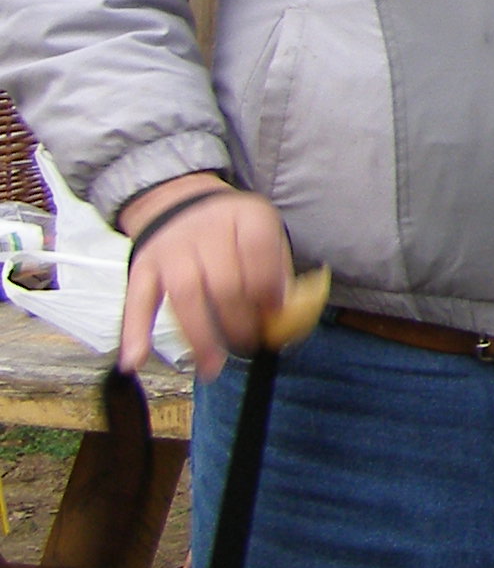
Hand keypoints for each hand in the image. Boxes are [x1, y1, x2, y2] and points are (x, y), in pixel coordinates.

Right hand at [116, 175, 293, 377]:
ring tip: (211, 368)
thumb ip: (275, 269)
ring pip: (185, 297)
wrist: (178, 199)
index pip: (259, 250)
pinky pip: (137, 301)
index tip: (274, 313)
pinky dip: (135, 332)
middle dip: (239, 322)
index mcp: (245, 217)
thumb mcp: (263, 231)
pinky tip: (136, 362)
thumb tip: (284, 314)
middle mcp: (206, 230)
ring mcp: (171, 249)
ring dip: (199, 337)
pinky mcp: (142, 266)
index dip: (269, 286)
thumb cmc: (231, 228)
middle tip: (248, 346)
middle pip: (224, 282)